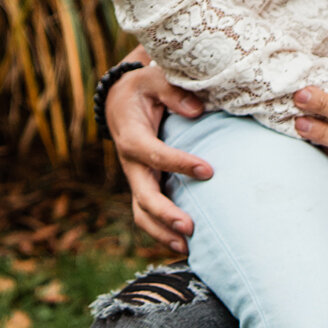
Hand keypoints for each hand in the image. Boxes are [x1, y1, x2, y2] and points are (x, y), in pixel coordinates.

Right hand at [105, 58, 209, 253]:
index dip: (179, 164)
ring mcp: (136, 178)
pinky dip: (162, 232)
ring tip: (187, 248)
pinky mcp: (144, 186)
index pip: (154, 154)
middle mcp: (130, 163)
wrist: (119, 101)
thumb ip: (173, 92)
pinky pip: (148, 214)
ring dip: (161, 232)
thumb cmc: (142, 88)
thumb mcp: (153, 79)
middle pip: (143, 195)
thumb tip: (197, 110)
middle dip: (165, 213)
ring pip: (141, 213)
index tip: (208, 171)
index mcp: (132, 136)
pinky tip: (184, 246)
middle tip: (190, 227)